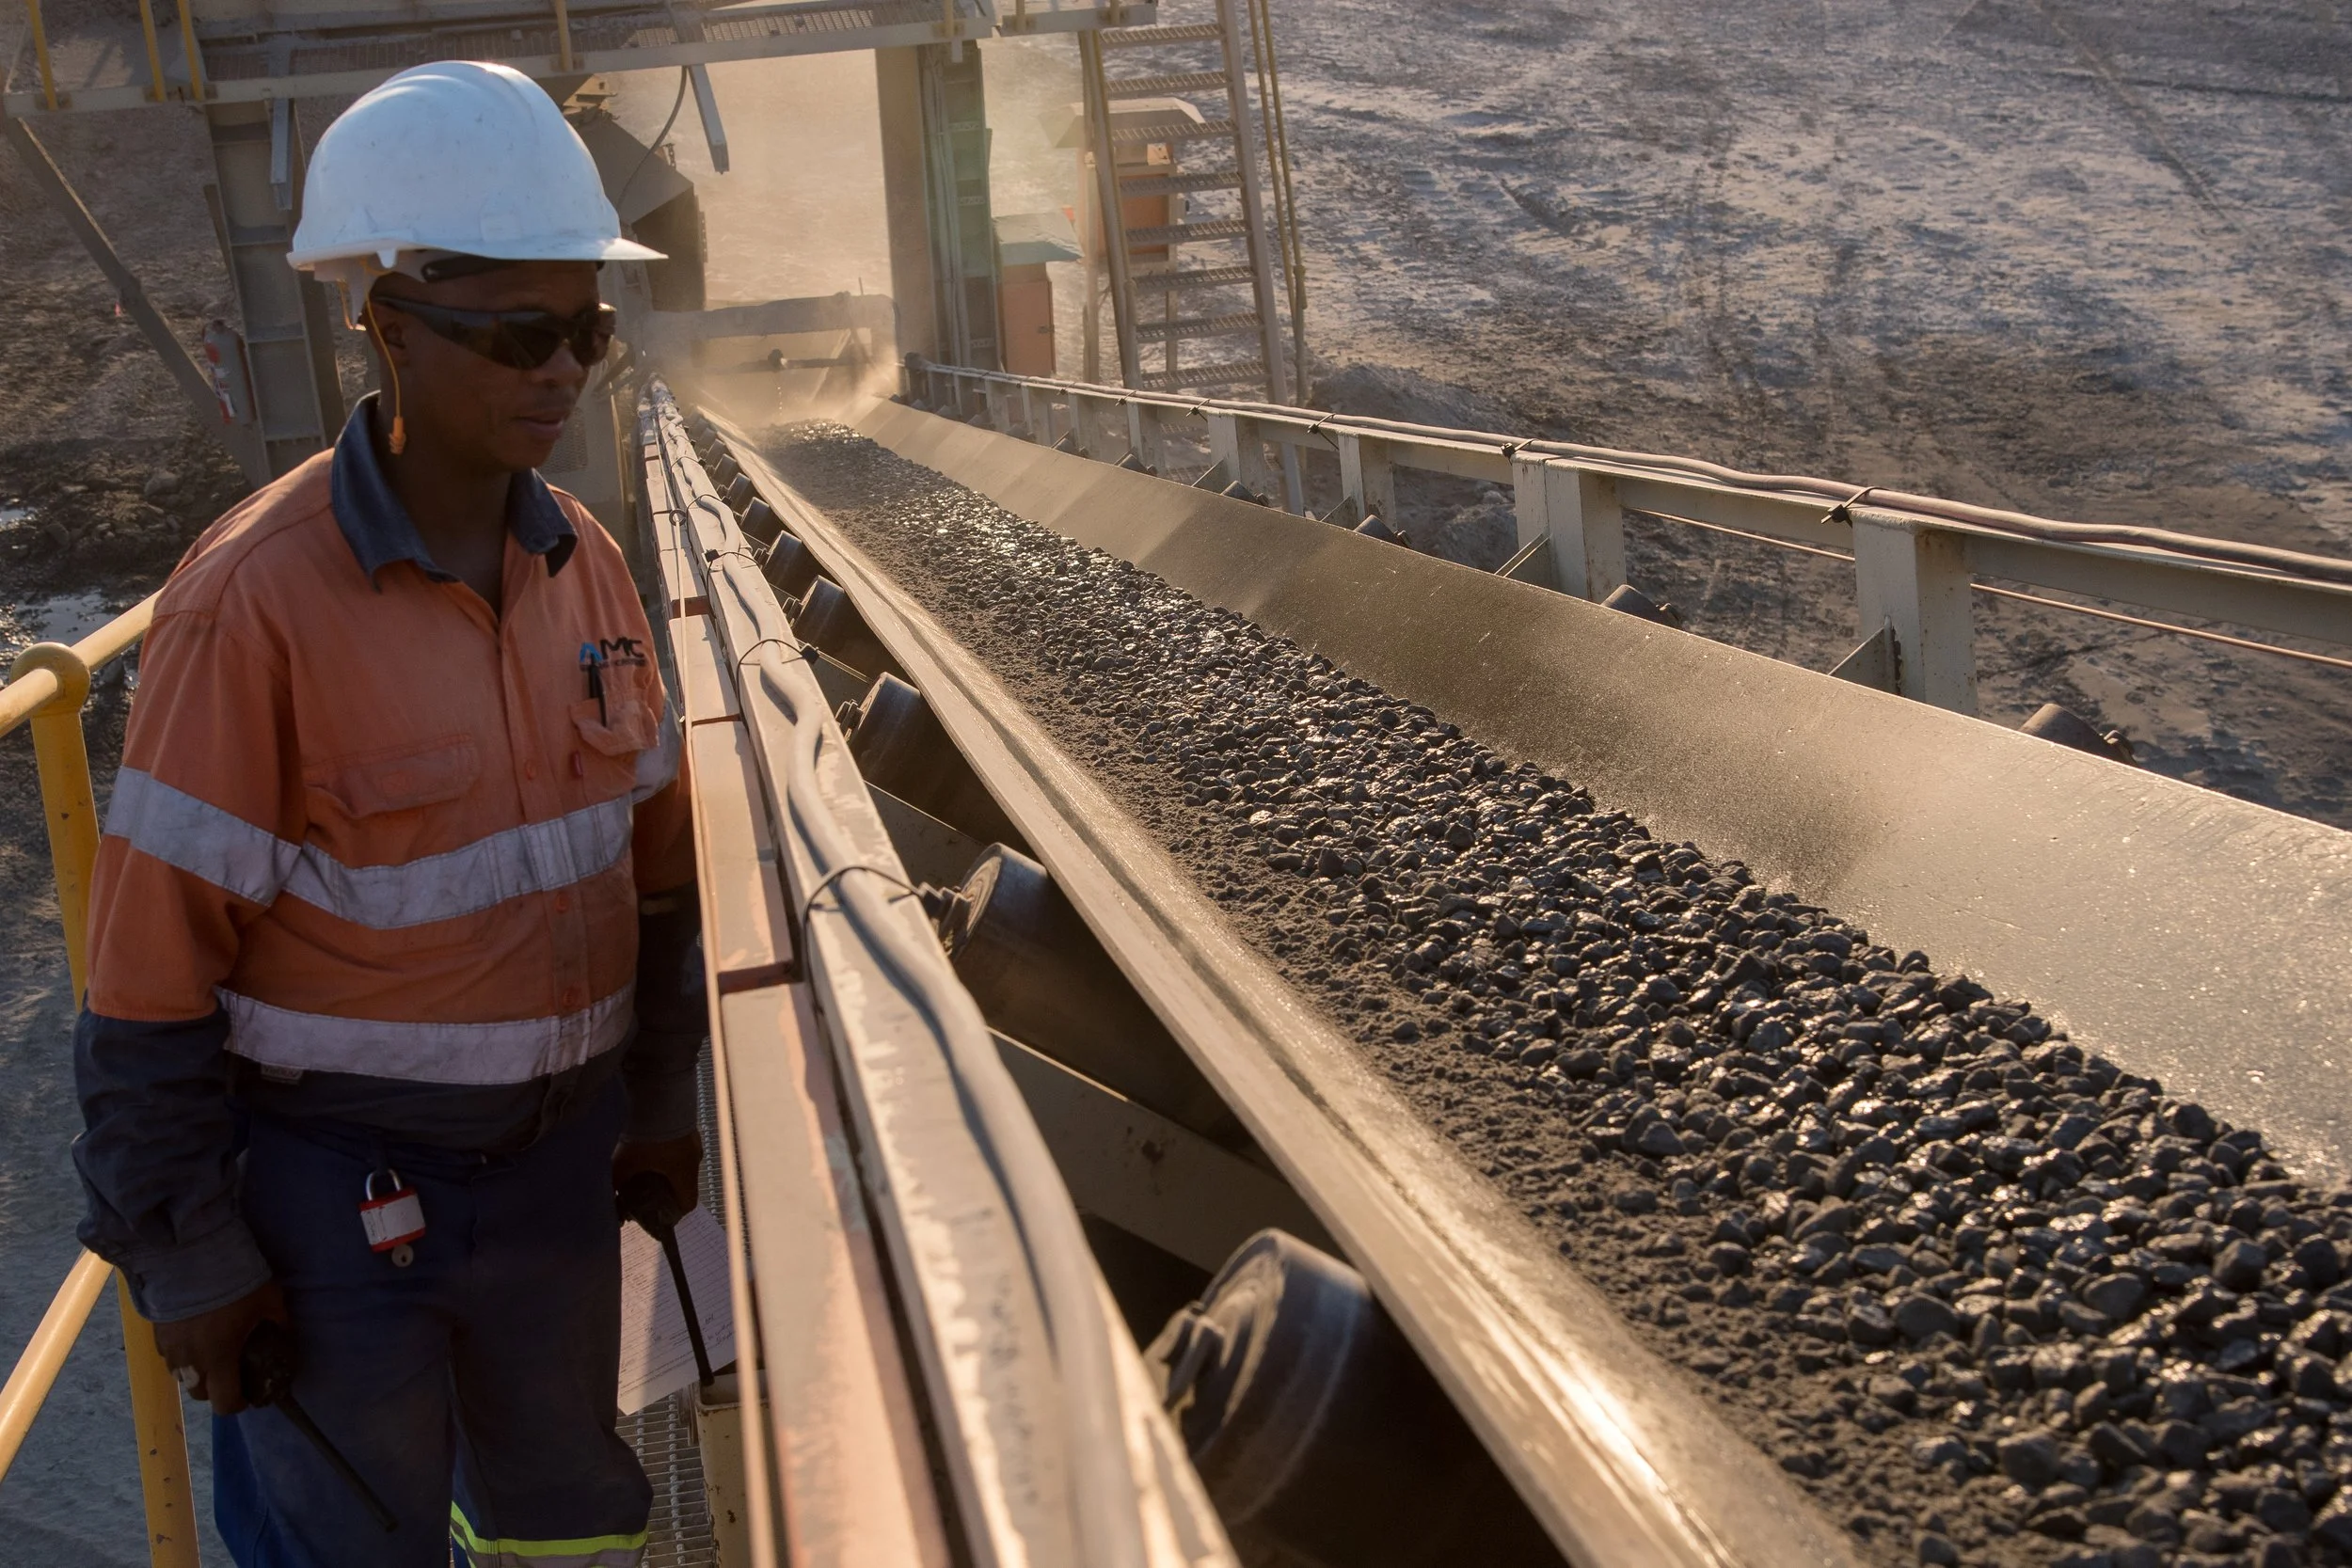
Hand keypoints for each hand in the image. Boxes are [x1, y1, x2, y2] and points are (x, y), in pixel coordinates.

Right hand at [153, 1281, 285, 1415]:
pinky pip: (169, 1356)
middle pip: (199, 1393)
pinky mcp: (156, 1334)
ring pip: (181, 1376)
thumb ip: (279, 1324)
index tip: (248, 1396)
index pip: (224, 1403)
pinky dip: (182, 1356)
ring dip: (197, 1373)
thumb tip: (286, 1336)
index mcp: (219, 1359)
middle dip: (216, 1390)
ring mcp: (169, 1349)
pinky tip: (194, 1338)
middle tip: (231, 1373)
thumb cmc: (236, 1281)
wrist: (192, 1256)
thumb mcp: (270, 1301)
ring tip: (211, 1355)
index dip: (237, 1404)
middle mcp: (190, 1361)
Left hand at [613, 1134, 702, 1222]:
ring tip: (643, 1166)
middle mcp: (694, 1159)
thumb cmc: (648, 1135)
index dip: (673, 1213)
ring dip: (665, 1170)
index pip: (688, 1204)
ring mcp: (693, 1141)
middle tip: (643, 1190)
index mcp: (685, 1173)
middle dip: (664, 1191)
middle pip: (683, 1185)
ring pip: (681, 1165)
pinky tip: (648, 1146)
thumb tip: (606, 1202)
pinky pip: (679, 1148)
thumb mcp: (626, 1163)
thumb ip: (616, 1184)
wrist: (659, 1095)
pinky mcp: (687, 1126)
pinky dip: (667, 1153)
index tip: (655, 1213)